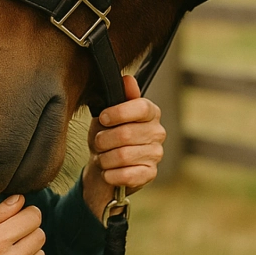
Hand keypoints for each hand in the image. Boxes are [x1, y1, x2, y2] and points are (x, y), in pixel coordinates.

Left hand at [82, 75, 165, 218]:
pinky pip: (126, 175)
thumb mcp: (107, 114)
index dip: (118, 113)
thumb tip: (128, 79)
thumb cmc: (107, 136)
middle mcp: (158, 132)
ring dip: (104, 159)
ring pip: (122, 156)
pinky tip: (108, 172)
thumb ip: (118, 97)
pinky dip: (110, 174)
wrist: (104, 167)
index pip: (141, 107)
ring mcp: (156, 154)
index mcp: (150, 112)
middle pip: (126, 134)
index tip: (103, 118)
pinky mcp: (150, 174)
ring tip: (102, 157)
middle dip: (103, 140)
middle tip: (97, 143)